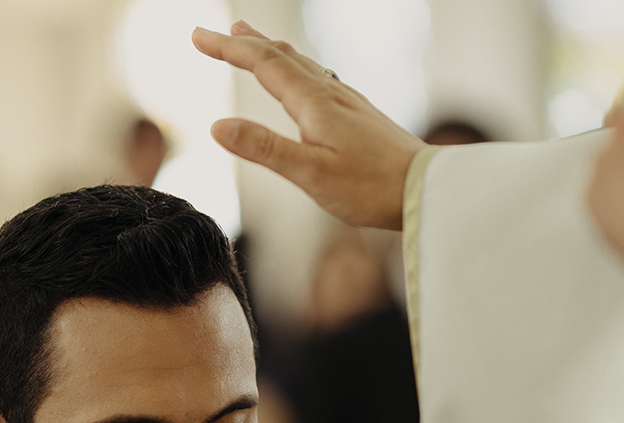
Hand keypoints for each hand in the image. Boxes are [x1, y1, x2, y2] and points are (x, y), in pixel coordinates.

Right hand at [193, 21, 425, 230]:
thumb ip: (264, 149)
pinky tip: (305, 79)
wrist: (425, 189)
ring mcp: (347, 101)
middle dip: (245, 42)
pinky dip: (297, 68)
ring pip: (302, 65)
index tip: (197, 36)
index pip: (262, 64)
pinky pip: (319, 78)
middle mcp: (330, 93)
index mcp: (313, 102)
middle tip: (218, 32)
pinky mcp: (359, 115)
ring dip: (271, 51)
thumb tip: (219, 127)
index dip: (227, 48)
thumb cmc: (371, 187)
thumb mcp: (310, 173)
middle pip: (281, 56)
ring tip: (254, 42)